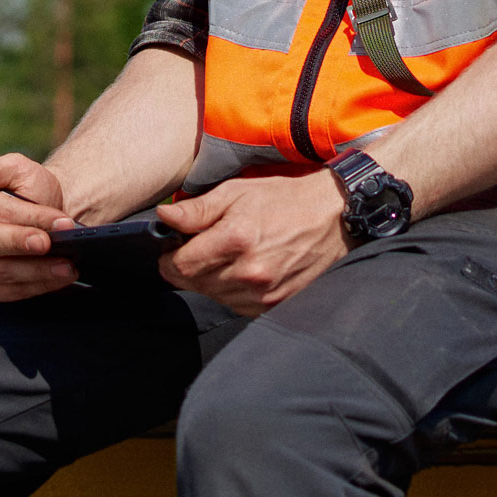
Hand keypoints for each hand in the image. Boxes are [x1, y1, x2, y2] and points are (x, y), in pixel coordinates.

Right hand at [0, 151, 77, 301]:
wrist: (42, 217)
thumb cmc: (28, 191)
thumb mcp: (16, 170)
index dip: (28, 216)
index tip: (59, 222)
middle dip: (24, 244)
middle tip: (53, 244)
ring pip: (0, 272)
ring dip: (37, 271)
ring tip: (67, 267)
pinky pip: (6, 292)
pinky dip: (35, 286)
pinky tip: (58, 278)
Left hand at [157, 168, 349, 315]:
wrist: (333, 217)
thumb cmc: (284, 199)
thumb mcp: (237, 191)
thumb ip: (198, 209)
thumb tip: (164, 218)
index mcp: (236, 239)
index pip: (181, 266)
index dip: (169, 259)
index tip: (171, 250)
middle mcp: (249, 272)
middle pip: (195, 284)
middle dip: (188, 268)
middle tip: (197, 249)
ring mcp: (264, 292)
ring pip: (214, 297)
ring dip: (209, 281)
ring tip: (224, 258)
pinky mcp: (276, 304)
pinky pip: (236, 305)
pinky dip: (231, 291)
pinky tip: (241, 271)